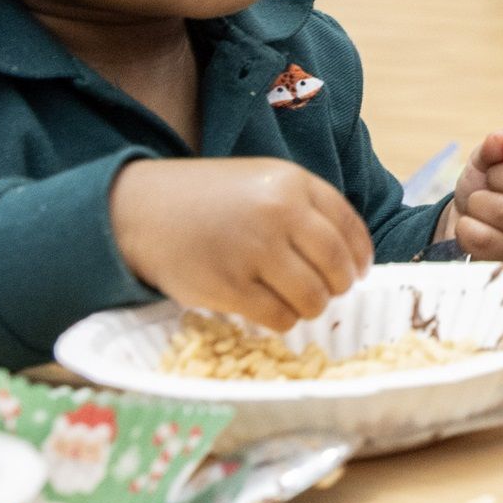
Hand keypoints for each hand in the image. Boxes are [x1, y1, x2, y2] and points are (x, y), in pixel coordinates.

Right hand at [110, 157, 373, 328]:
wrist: (141, 210)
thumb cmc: (208, 197)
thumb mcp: (263, 181)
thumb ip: (306, 208)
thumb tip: (350, 255)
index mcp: (292, 183)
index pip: (349, 228)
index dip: (360, 256)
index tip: (359, 271)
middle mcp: (278, 214)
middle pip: (336, 267)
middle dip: (339, 286)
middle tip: (329, 292)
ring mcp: (253, 252)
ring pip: (312, 298)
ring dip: (312, 307)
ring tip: (298, 302)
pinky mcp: (228, 287)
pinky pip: (279, 317)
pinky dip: (283, 321)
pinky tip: (272, 311)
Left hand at [445, 129, 502, 259]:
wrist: (466, 219)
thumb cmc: (485, 184)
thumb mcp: (487, 157)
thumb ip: (495, 145)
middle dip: (498, 176)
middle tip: (491, 180)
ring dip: (479, 203)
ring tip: (479, 204)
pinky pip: (488, 239)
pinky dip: (468, 228)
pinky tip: (472, 225)